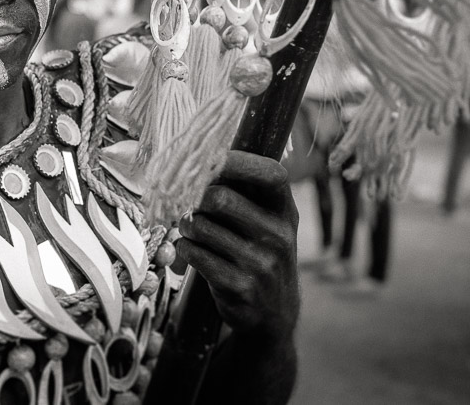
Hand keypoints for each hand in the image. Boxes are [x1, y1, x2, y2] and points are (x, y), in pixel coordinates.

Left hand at [175, 150, 299, 341]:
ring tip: (192, 228)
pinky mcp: (239, 286)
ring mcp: (260, 263)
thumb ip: (243, 191)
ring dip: (186, 225)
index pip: (270, 174)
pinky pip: (193, 253)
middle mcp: (278, 235)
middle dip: (194, 198)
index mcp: (285, 210)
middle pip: (219, 198)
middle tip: (188, 203)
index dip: (237, 160)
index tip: (209, 156)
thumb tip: (202, 155)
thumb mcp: (266, 221)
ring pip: (200, 226)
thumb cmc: (259, 252)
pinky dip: (184, 247)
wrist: (274, 314)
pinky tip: (192, 250)